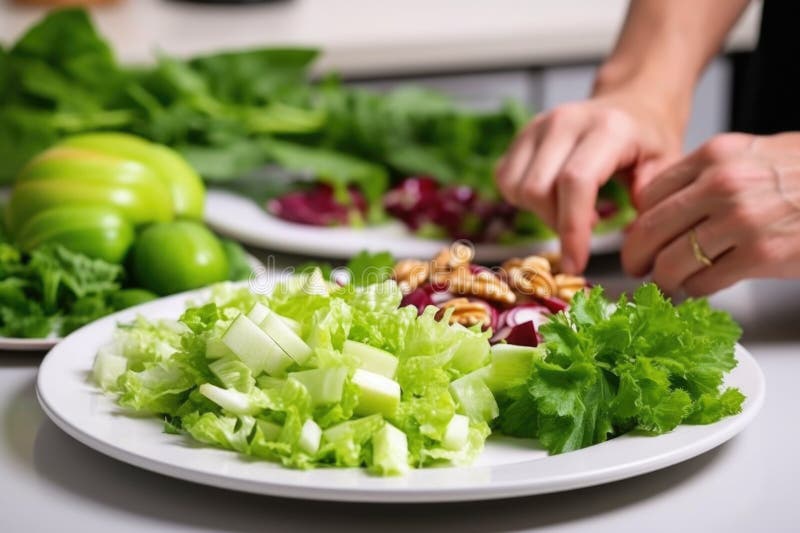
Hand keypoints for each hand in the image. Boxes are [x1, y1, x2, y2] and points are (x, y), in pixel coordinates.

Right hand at [495, 94, 681, 273]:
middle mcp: (566, 122)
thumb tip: (636, 243)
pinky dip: (521, 199)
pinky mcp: (521, 134)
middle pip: (537, 189)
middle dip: (555, 224)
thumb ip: (651, 202)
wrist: (632, 100)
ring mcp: (539, 125)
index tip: (576, 264)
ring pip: (516, 186)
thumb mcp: (667, 167)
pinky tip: (550, 198)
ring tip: (568, 210)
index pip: (575, 183)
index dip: (572, 230)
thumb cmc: (650, 139)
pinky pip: (504, 178)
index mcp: (608, 129)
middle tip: (584, 230)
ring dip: (537, 212)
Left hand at [622, 132, 799, 295]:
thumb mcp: (753, 154)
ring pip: (671, 262)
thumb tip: (662, 206)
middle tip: (636, 269)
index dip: (637, 222)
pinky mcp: (761, 256)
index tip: (637, 237)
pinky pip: (704, 282)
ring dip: (664, 280)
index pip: (650, 194)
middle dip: (635, 257)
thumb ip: (708, 174)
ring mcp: (741, 220)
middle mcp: (722, 184)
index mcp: (716, 155)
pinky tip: (700, 287)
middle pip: (649, 230)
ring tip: (667, 284)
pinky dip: (695, 290)